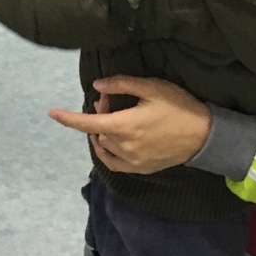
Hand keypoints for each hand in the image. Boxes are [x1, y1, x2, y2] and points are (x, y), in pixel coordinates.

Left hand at [48, 75, 211, 174]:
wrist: (204, 136)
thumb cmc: (179, 107)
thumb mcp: (152, 87)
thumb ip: (122, 85)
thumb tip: (97, 86)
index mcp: (125, 126)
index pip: (88, 123)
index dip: (68, 119)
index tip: (51, 113)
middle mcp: (125, 147)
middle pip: (98, 130)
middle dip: (98, 112)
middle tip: (109, 98)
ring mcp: (133, 161)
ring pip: (104, 145)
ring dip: (102, 130)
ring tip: (115, 115)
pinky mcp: (141, 169)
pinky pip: (114, 163)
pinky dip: (106, 151)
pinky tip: (109, 141)